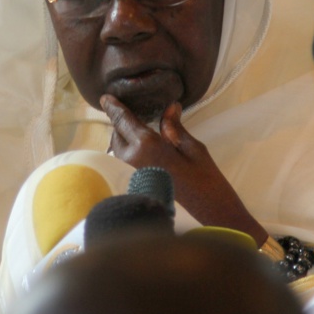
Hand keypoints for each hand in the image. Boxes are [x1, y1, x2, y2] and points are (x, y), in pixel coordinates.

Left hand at [101, 94, 267, 245]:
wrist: (207, 215)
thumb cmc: (205, 180)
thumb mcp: (193, 148)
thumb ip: (174, 127)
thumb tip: (169, 107)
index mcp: (146, 145)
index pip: (123, 120)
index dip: (114, 107)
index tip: (105, 98)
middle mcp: (131, 159)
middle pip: (117, 135)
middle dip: (122, 124)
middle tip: (131, 116)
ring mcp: (128, 175)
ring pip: (118, 150)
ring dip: (124, 140)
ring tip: (136, 133)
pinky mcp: (132, 187)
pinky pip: (122, 164)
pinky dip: (127, 154)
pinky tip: (140, 152)